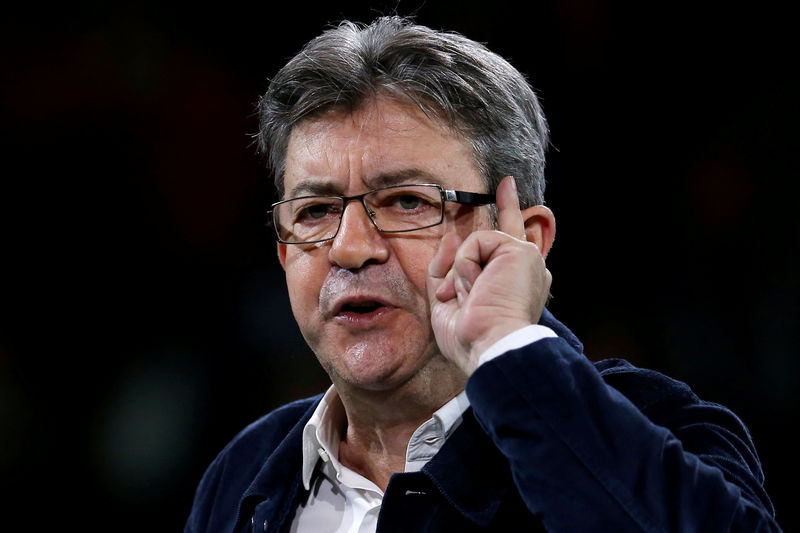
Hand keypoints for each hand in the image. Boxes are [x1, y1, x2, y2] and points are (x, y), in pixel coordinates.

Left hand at [427, 176, 551, 374]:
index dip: (509, 222)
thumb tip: (451, 236)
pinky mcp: (518, 250)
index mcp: (514, 288)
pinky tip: (474, 286)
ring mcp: (525, 258)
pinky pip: (475, 243)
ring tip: (467, 297)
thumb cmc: (473, 338)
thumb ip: (447, 270)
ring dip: (460, 272)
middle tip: (506, 184)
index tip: (507, 197)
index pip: (508, 251)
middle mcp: (525, 271)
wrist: (491, 346)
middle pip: (512, 229)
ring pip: (478, 244)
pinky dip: (465, 266)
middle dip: (508, 204)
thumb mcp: (449, 303)